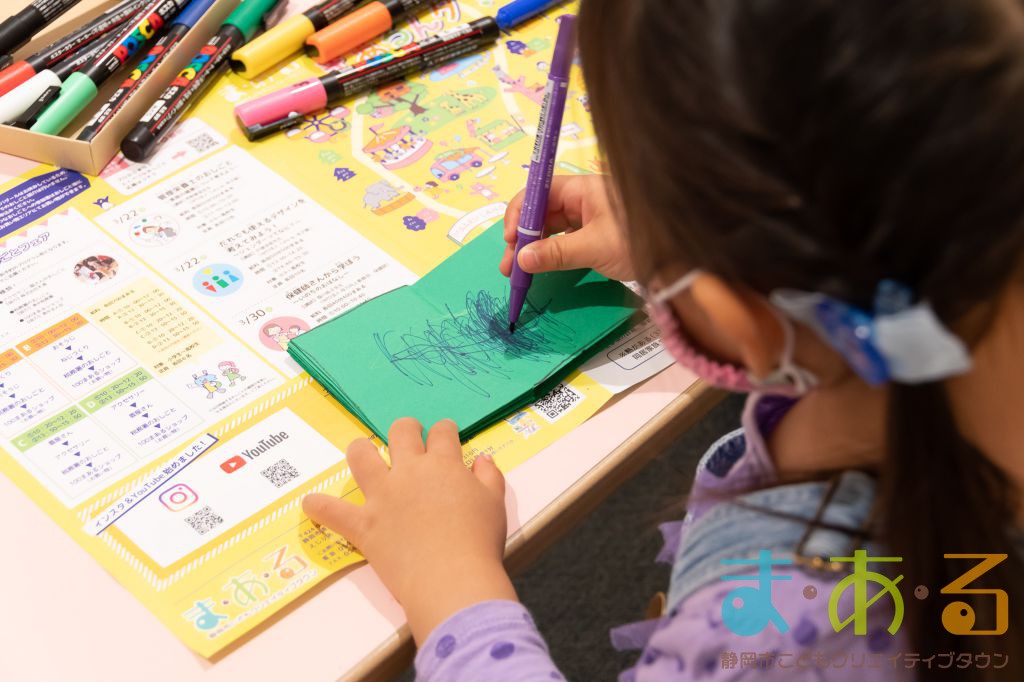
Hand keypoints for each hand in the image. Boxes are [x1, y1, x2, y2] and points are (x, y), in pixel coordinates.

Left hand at [302, 418, 515, 643]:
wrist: (452, 578)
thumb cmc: (478, 541)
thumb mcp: (495, 504)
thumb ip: (489, 477)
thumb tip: (482, 459)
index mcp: (443, 464)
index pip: (442, 433)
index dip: (443, 430)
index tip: (444, 432)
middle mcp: (410, 472)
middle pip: (400, 433)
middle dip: (405, 429)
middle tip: (408, 434)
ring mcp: (383, 496)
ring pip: (362, 457)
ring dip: (360, 450)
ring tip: (362, 451)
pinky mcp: (364, 525)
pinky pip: (333, 512)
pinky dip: (319, 507)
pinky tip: (310, 503)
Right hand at [500, 174, 634, 281]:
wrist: (679, 258)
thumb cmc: (638, 242)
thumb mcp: (594, 249)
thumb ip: (555, 254)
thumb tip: (521, 259)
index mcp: (582, 189)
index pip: (539, 192)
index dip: (520, 213)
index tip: (510, 239)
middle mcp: (582, 198)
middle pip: (541, 211)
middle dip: (522, 237)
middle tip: (508, 266)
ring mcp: (589, 215)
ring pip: (551, 228)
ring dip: (533, 248)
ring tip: (518, 273)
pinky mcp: (595, 232)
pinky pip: (564, 238)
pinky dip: (549, 252)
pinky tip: (539, 267)